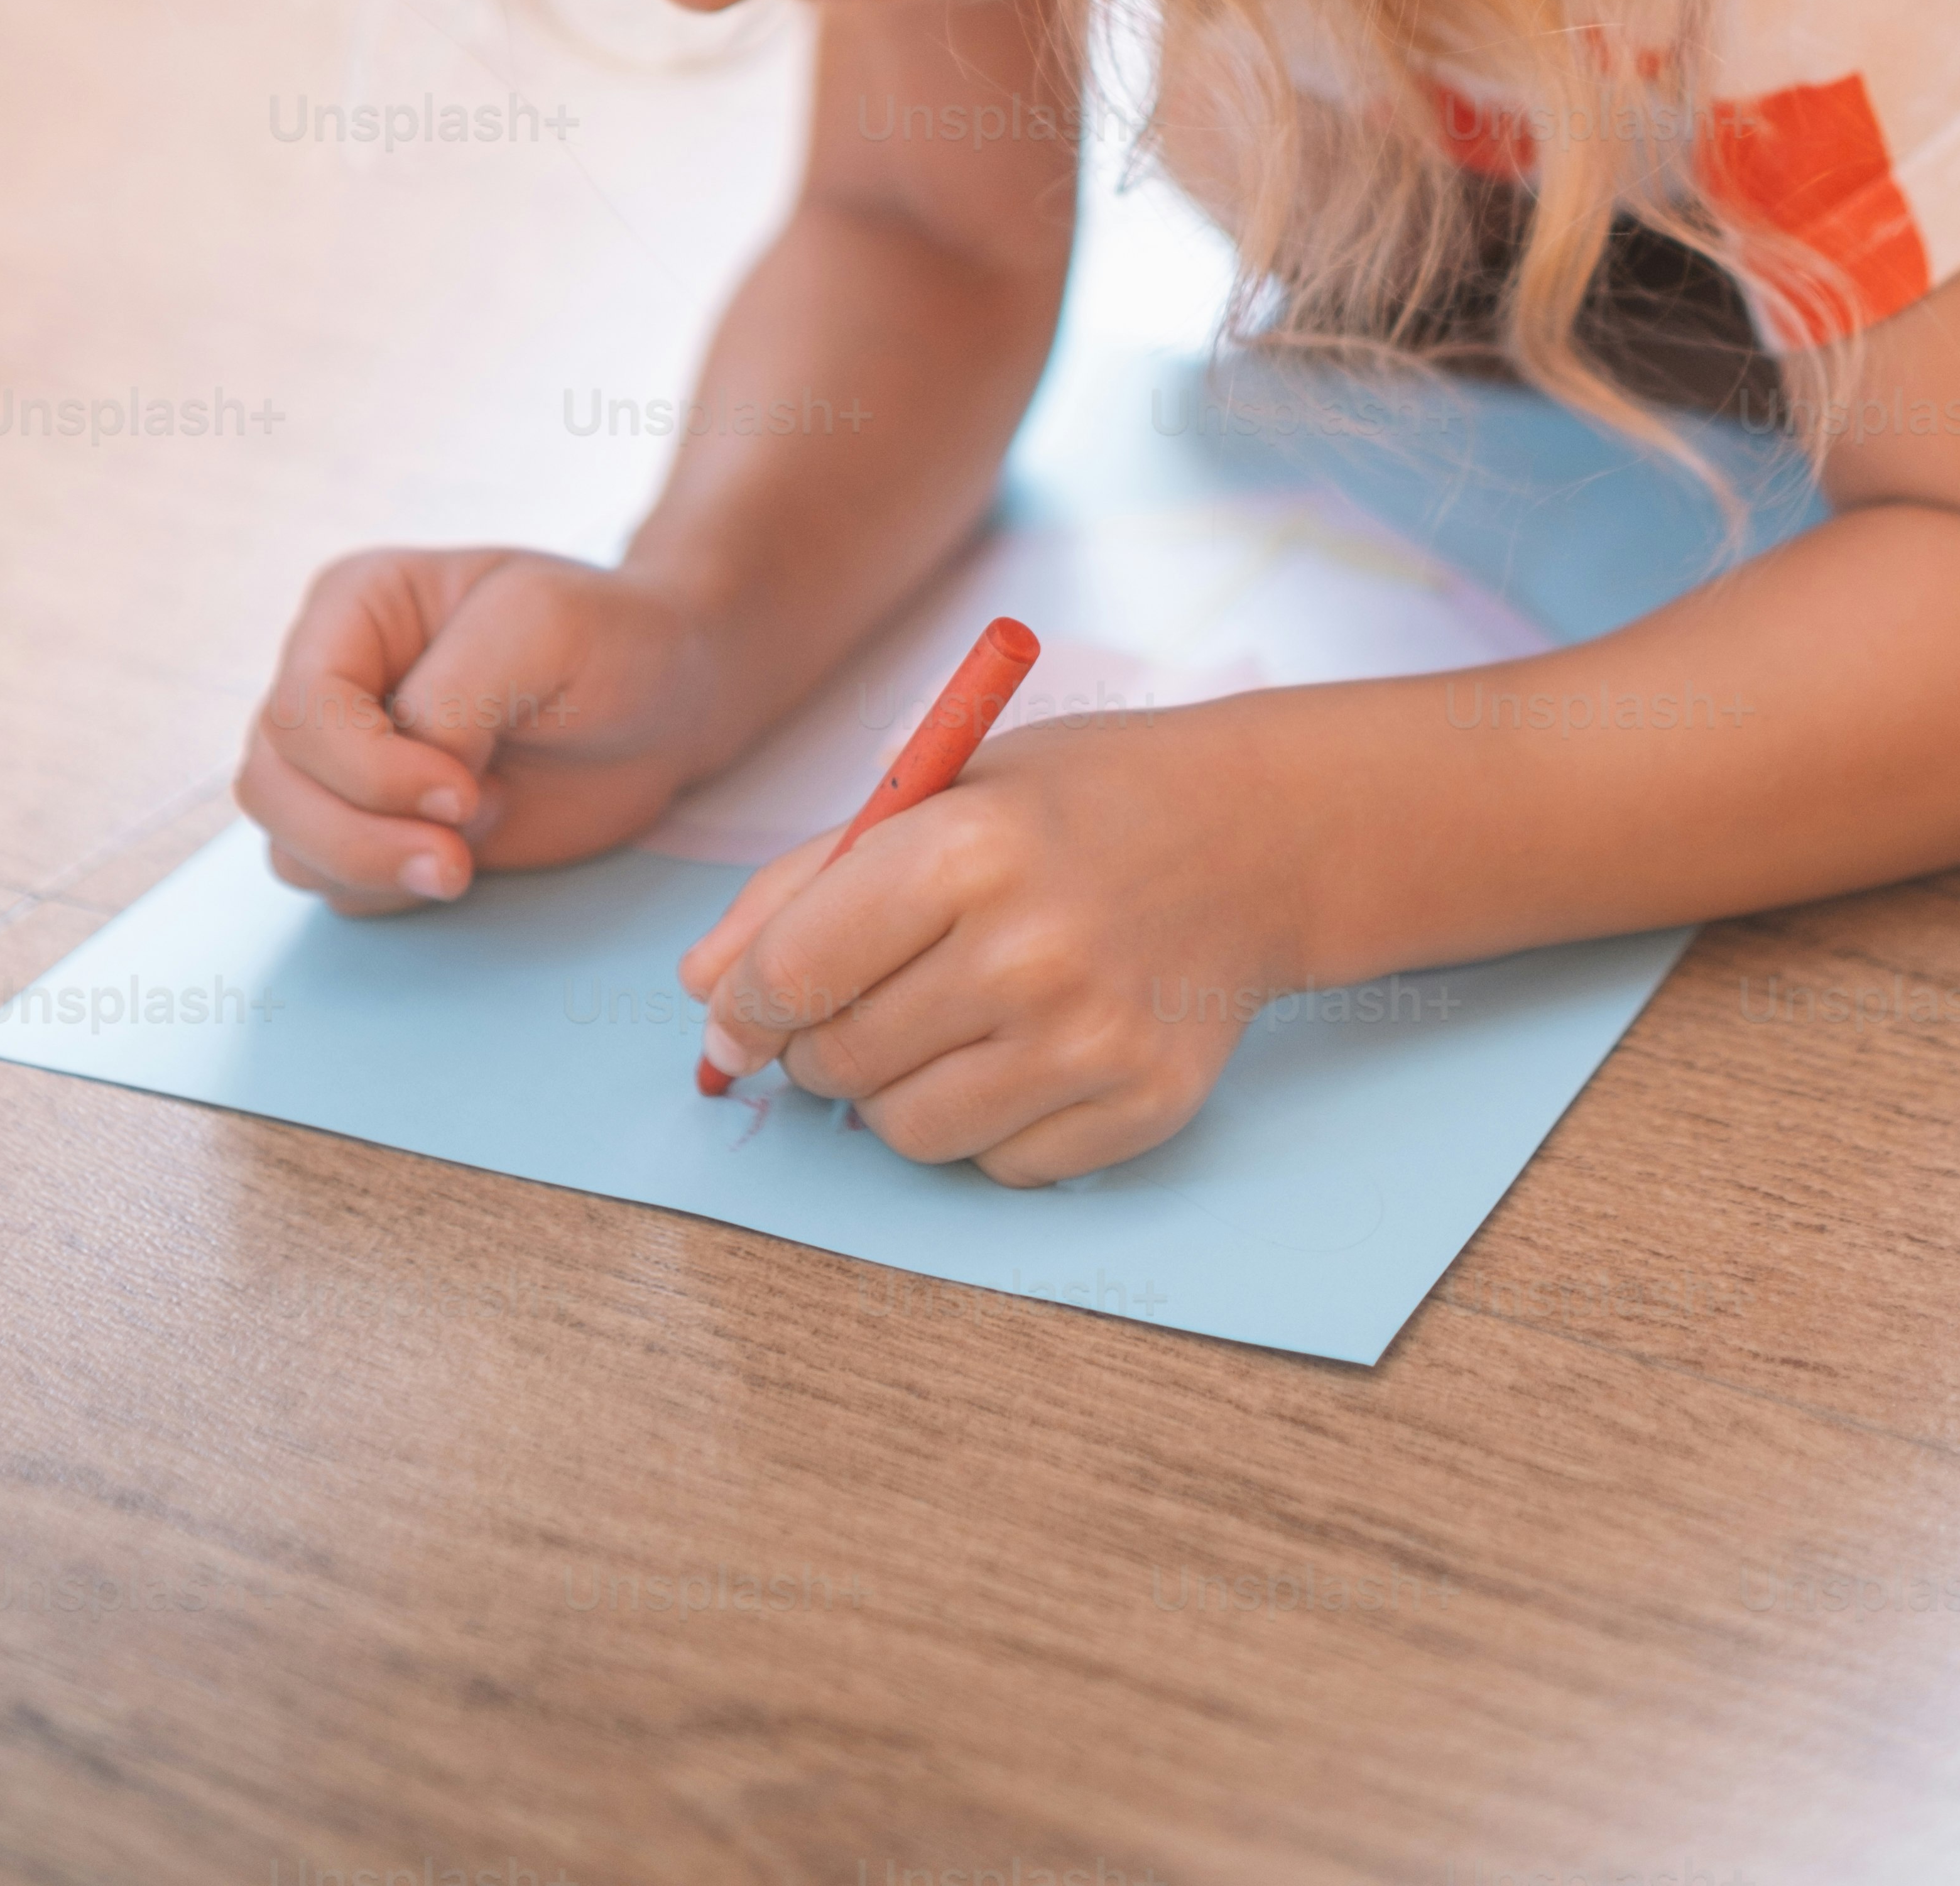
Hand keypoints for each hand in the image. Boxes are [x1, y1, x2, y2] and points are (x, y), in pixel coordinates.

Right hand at [235, 545, 721, 914]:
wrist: (667, 699)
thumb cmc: (611, 639)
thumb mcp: (543, 626)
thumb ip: (456, 696)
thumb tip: (408, 784)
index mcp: (354, 608)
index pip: (302, 707)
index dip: (367, 768)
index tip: (466, 792)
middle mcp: (331, 683)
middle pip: (271, 784)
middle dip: (358, 837)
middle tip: (460, 862)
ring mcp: (346, 762)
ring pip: (288, 844)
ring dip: (373, 869)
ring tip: (471, 854)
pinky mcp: (377, 825)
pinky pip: (334, 883)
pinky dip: (387, 891)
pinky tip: (461, 864)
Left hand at [674, 693, 1314, 1181]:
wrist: (1256, 835)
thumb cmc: (1078, 804)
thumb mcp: (937, 793)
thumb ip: (805, 884)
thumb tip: (703, 988)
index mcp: (965, 849)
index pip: (794, 973)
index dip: (741, 1006)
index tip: (736, 1016)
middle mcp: (1030, 951)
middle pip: (839, 1060)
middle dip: (817, 1044)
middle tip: (856, 1003)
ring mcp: (1092, 1041)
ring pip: (908, 1131)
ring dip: (893, 1093)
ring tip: (943, 1020)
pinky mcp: (1141, 1107)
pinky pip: (998, 1166)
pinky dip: (985, 1125)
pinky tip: (1024, 1049)